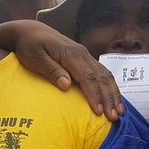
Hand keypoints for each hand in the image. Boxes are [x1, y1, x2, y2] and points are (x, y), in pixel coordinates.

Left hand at [6, 20, 124, 120]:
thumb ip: (51, 71)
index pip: (88, 77)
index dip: (94, 95)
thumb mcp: (35, 58)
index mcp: (71, 54)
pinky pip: (101, 73)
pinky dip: (109, 86)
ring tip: (119, 112)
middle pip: (101, 78)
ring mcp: (85, 55)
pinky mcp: (84, 59)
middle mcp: (82, 54)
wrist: (30, 30)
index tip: (98, 112)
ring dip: (113, 94)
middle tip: (114, 117)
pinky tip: (114, 98)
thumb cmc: (29, 45)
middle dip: (109, 98)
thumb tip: (66, 85)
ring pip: (105, 75)